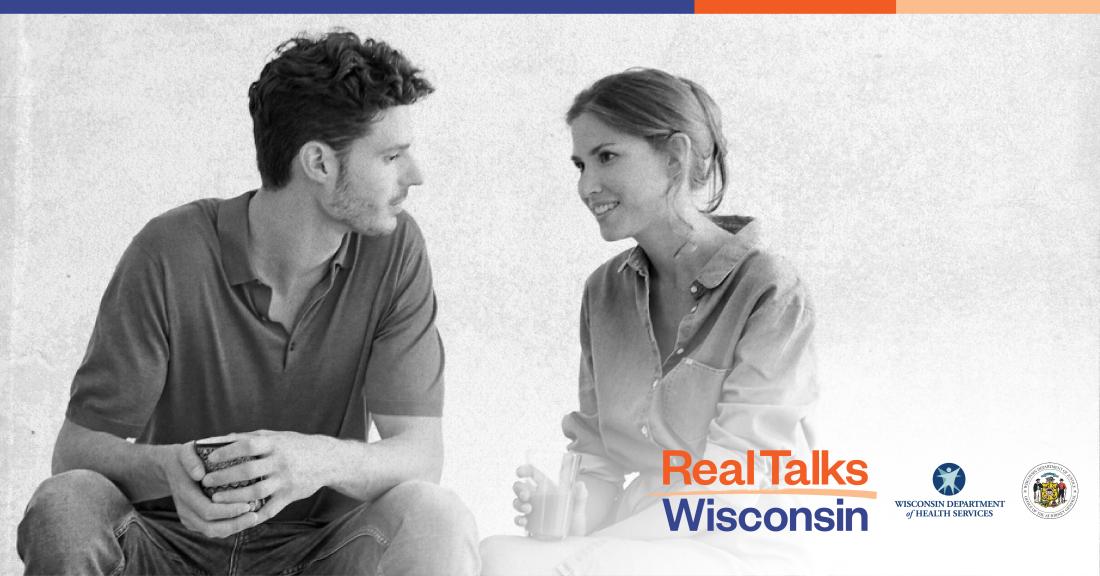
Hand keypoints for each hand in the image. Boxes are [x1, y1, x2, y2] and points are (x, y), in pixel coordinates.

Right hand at [159, 443, 257, 538]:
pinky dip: (229, 526)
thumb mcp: (186, 452)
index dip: (228, 511)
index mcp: (184, 494)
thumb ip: (191, 460)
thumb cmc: (185, 457)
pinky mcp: (194, 522)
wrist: (172, 468)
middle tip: (255, 516)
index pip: (207, 510)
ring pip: (213, 532)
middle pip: (211, 528)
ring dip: (234, 527)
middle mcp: (184, 510)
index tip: (248, 505)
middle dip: (235, 524)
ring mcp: (188, 518)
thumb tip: (200, 474)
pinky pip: (213, 530)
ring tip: (253, 518)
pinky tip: (245, 518)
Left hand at [199, 430, 333, 523]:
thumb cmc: (296, 445)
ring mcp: (286, 480)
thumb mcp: (277, 436)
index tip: (210, 459)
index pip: (247, 446)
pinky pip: (270, 508)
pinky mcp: (290, 495)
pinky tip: (238, 515)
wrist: (327, 460)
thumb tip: (221, 440)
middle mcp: (280, 461)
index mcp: (275, 444)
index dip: (227, 452)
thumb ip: (251, 438)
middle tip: (206, 482)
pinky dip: (254, 514)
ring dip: (233, 497)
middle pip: (248, 470)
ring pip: (256, 491)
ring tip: (216, 499)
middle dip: (224, 477)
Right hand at [512, 464, 587, 536]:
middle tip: (526, 495)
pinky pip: (518, 519)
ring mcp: (532, 512)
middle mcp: (538, 499)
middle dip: (519, 489)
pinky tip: (523, 521)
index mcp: (548, 490)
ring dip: (519, 503)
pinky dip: (518, 519)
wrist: (571, 545)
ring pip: (517, 502)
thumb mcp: (579, 512)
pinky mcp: (529, 525)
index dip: (525, 470)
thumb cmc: (575, 526)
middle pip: (521, 487)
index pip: (534, 475)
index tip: (520, 472)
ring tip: (528, 509)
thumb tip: (580, 485)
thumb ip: (581, 498)